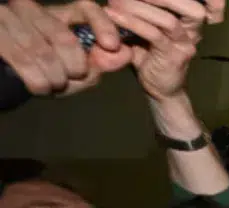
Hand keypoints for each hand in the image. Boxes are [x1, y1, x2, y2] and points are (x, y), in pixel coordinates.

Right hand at [0, 0, 131, 97]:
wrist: (5, 75)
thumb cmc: (42, 70)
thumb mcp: (74, 67)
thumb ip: (101, 61)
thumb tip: (125, 53)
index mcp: (55, 13)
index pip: (84, 7)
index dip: (102, 24)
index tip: (112, 45)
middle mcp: (29, 9)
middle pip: (64, 38)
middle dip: (74, 67)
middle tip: (71, 77)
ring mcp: (7, 20)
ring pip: (44, 53)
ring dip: (55, 78)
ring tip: (54, 84)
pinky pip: (23, 62)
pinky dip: (38, 82)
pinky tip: (40, 87)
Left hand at [105, 0, 213, 101]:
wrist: (160, 88)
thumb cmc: (150, 55)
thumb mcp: (145, 27)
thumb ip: (139, 11)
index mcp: (186, 19)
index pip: (183, 0)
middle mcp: (191, 29)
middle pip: (187, 5)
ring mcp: (185, 44)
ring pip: (168, 20)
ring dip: (138, 7)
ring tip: (113, 1)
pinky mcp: (175, 57)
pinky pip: (155, 36)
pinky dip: (132, 23)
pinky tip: (112, 16)